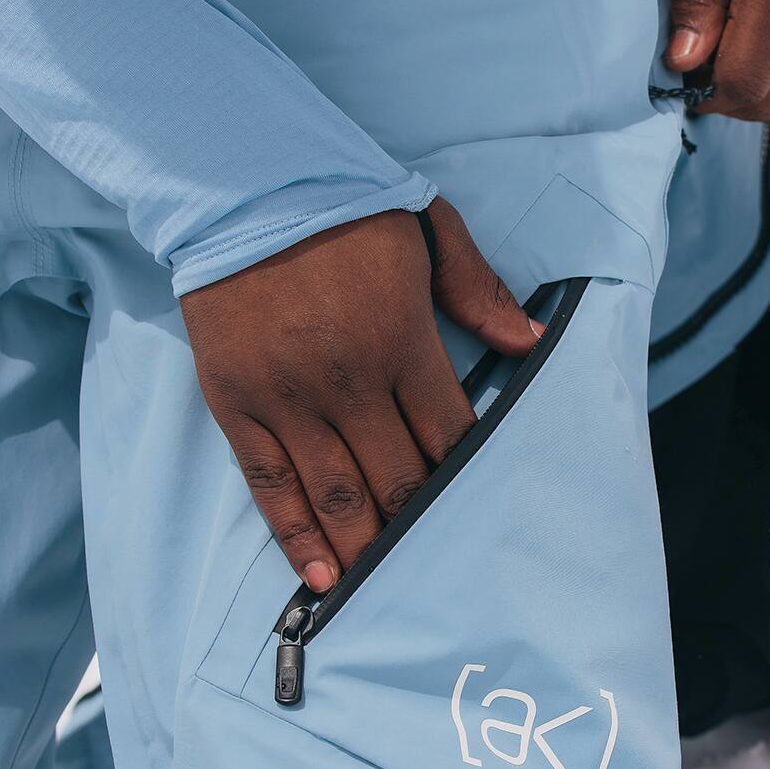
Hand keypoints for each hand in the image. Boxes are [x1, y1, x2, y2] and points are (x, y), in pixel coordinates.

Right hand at [181, 197, 539, 588]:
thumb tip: (532, 344)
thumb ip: (479, 292)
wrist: (240, 181)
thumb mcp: (429, 229)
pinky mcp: (238, 404)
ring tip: (383, 587)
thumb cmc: (342, 203)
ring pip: (337, 494)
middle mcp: (348, 380)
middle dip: (421, 522)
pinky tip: (322, 574)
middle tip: (438, 563)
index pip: (448, 431)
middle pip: (398, 475)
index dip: (464, 473)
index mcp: (402, 339)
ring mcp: (288, 397)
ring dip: (366, 546)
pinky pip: (270, 485)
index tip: (475, 505)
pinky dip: (296, 535)